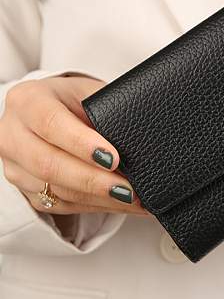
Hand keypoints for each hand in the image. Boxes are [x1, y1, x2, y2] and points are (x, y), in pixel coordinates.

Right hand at [0, 75, 146, 215]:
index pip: (50, 124)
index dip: (81, 143)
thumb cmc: (74, 99)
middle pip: (49, 164)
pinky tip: (122, 204)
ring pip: (56, 191)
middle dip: (93, 180)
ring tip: (134, 199)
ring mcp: (16, 167)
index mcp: (27, 101)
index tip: (113, 157)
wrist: (50, 110)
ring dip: (100, 199)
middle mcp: (12, 135)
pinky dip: (97, 206)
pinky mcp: (27, 191)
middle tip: (128, 188)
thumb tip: (137, 141)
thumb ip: (103, 111)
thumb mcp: (88, 92)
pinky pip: (62, 205)